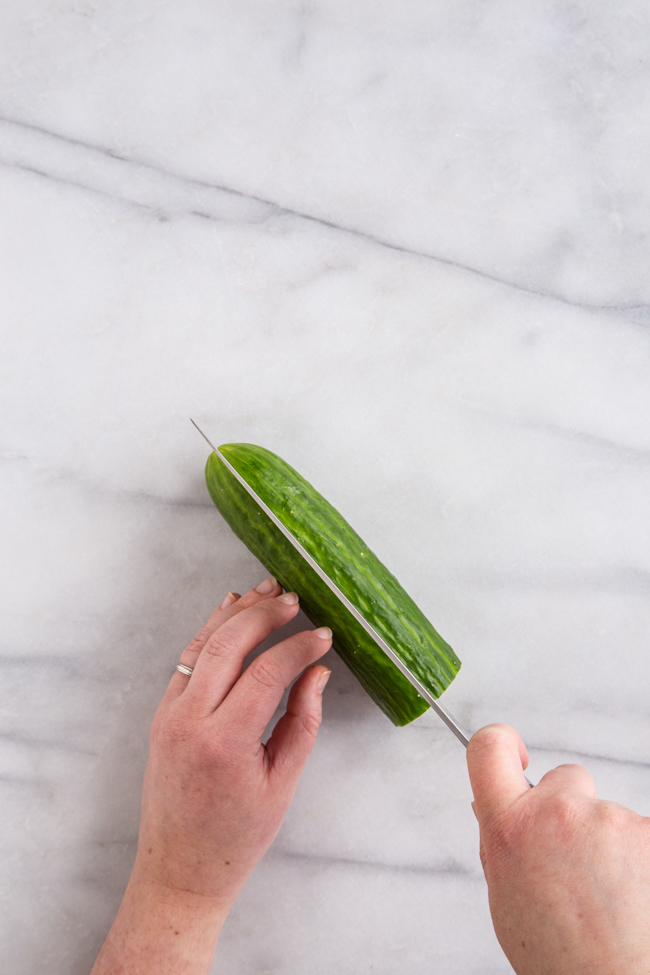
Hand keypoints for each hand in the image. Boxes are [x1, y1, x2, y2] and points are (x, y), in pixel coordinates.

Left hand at [91, 578, 331, 974]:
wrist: (180, 871)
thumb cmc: (235, 838)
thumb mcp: (282, 784)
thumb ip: (302, 722)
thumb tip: (317, 674)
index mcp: (224, 742)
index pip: (266, 672)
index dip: (298, 647)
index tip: (323, 636)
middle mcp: (190, 721)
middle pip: (228, 646)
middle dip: (264, 615)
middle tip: (294, 599)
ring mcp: (170, 715)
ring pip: (201, 645)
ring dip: (234, 613)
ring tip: (264, 590)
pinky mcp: (162, 715)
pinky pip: (187, 661)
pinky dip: (209, 633)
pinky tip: (229, 614)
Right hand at [467, 724, 649, 974]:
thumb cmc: (565, 960)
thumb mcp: (507, 901)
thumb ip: (501, 844)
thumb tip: (494, 807)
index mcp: (510, 828)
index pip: (488, 748)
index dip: (502, 742)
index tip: (516, 752)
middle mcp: (557, 812)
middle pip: (566, 779)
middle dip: (572, 810)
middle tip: (580, 865)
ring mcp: (609, 819)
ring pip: (608, 814)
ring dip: (610, 843)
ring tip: (612, 898)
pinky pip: (643, 832)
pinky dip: (641, 858)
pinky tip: (637, 896)